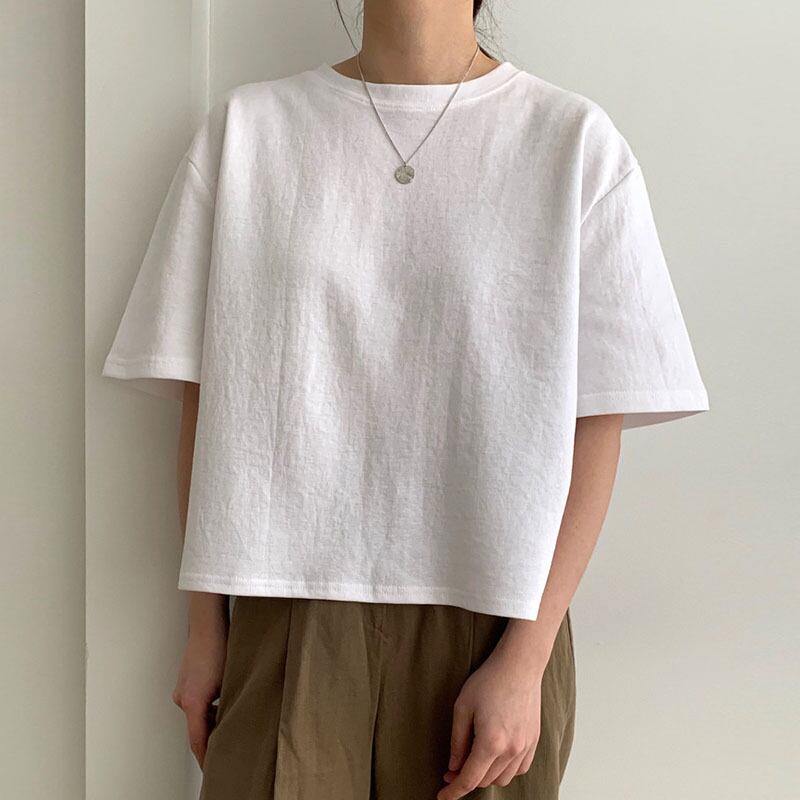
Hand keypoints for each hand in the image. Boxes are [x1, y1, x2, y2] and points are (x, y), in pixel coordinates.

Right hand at [172, 628, 227, 767]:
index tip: (211, 768)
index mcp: (192, 703)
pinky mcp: (185, 681)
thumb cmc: (219, 648)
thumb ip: (228, 706)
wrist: (208, 624)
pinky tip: (222, 700)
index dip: (205, 757)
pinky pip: (195, 701)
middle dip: (212, 737)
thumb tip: (236, 719)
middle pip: (196, 727)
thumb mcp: (229, 682)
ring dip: (211, 719)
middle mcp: (182, 698)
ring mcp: (182, 689)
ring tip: (230, 721)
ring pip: (197, 714)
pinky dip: (207, 706)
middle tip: (227, 746)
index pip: (197, 740)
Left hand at [437, 647, 543, 799]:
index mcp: (490, 743)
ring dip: (486, 776)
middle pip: (485, 781)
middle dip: (466, 779)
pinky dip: (504, 770)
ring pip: (503, 778)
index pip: (469, 780)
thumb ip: (457, 741)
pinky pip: (518, 769)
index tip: (442, 796)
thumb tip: (453, 767)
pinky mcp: (533, 741)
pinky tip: (495, 756)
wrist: (519, 666)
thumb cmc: (489, 681)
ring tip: (473, 759)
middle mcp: (511, 750)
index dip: (453, 791)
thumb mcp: (462, 707)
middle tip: (452, 768)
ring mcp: (525, 747)